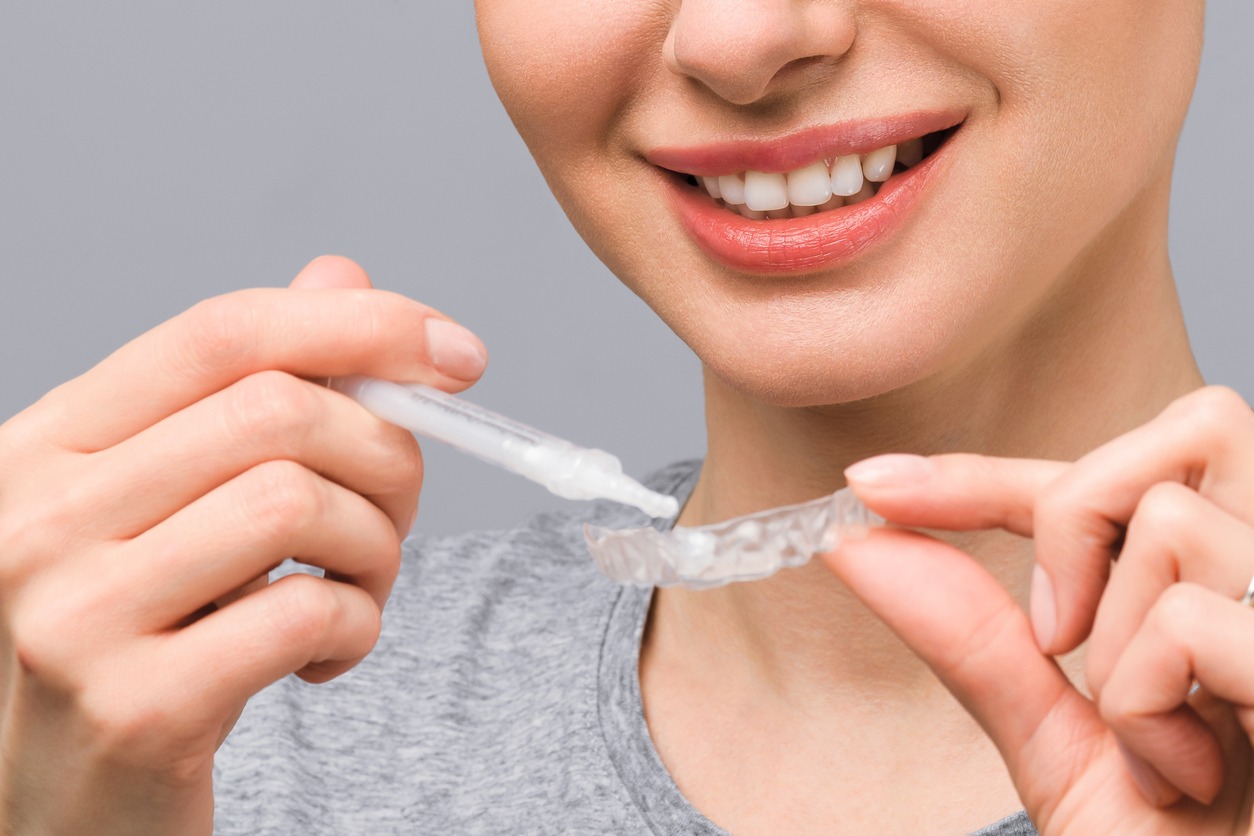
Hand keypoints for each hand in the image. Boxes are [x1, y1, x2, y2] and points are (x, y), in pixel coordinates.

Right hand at [0, 256, 486, 833]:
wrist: (64, 810)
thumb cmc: (135, 639)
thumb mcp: (167, 504)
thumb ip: (248, 390)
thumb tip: (343, 277)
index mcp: (47, 444)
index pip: (219, 332)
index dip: (357, 325)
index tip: (457, 353)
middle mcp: (37, 516)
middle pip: (278, 411)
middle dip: (387, 454)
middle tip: (397, 511)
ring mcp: (72, 616)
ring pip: (300, 502)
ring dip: (377, 546)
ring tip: (359, 590)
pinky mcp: (134, 707)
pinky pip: (306, 613)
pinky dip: (357, 624)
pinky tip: (330, 653)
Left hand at [827, 386, 1253, 832]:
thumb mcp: (1062, 744)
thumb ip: (978, 639)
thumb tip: (861, 543)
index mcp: (1240, 587)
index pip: (1111, 478)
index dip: (984, 472)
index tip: (870, 486)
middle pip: (1189, 426)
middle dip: (1079, 521)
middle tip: (1062, 639)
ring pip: (1171, 524)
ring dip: (1118, 654)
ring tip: (1160, 751)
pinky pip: (1187, 621)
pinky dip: (1145, 709)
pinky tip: (1189, 774)